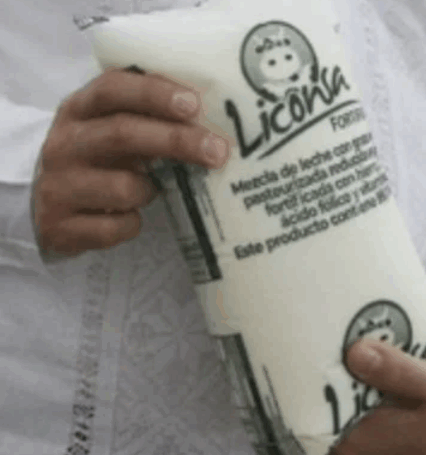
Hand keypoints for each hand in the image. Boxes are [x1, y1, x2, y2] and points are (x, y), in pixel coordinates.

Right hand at [34, 67, 230, 255]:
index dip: (154, 94)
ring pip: (123, 188)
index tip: (194, 104)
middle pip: (122, 133)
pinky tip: (129, 216)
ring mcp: (59, 186)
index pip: (112, 89)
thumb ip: (145, 117)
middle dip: (176, 140)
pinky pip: (115, 227)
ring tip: (152, 190)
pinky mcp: (60, 226)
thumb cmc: (95, 159)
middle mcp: (65, 144)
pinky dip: (131, 224)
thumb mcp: (108, 128)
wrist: (41, 204)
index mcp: (79, 110)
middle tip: (218, 150)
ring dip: (150, 191)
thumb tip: (214, 119)